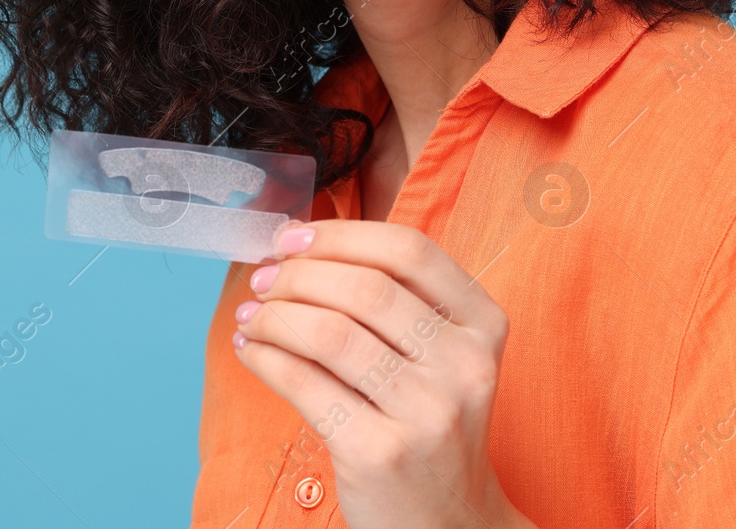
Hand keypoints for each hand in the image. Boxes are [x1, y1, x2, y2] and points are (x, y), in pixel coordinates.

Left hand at [232, 219, 535, 528]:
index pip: (409, 250)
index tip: (293, 238)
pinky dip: (265, 357)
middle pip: (364, 287)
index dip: (341, 235)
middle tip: (262, 279)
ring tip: (251, 316)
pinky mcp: (378, 452)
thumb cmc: (430, 426)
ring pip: (329, 332)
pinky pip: (304, 383)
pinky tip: (251, 350)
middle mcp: (464, 365)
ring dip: (273, 316)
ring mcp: (425, 412)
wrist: (450, 523)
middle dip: (298, 274)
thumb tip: (299, 248)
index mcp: (484, 325)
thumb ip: (395, 303)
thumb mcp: (442, 358)